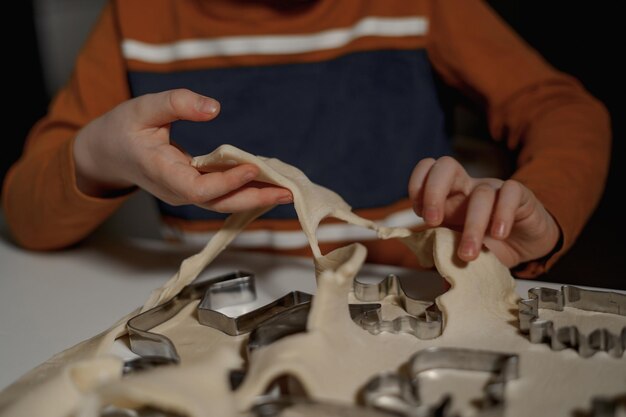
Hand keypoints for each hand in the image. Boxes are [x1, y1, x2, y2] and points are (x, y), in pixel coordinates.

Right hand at [73, 89, 291, 211]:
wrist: (106, 153)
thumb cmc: (122, 129)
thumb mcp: (144, 107)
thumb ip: (177, 103)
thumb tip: (214, 108)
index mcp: (162, 173)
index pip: (199, 188)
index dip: (226, 182)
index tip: (252, 167)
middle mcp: (176, 190)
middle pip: (219, 203)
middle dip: (254, 198)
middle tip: (287, 192)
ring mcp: (185, 193)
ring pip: (223, 202)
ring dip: (255, 197)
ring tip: (286, 190)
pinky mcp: (193, 189)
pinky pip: (222, 194)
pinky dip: (245, 189)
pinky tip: (267, 183)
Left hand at [408, 156, 560, 267]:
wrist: (527, 245)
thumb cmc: (490, 244)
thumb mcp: (462, 252)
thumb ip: (447, 261)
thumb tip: (440, 282)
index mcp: (448, 197)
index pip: (427, 171)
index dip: (418, 186)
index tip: (421, 216)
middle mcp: (468, 188)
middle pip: (446, 166)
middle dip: (434, 191)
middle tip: (433, 221)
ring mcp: (494, 189)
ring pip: (481, 194)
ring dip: (472, 226)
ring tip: (469, 254)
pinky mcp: (520, 195)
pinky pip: (511, 192)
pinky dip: (503, 214)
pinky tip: (499, 234)